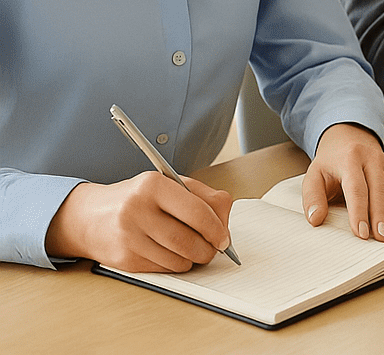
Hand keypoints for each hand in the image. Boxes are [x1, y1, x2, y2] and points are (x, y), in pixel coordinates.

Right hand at [44, 171, 233, 271]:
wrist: (88, 217)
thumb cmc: (136, 199)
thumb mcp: (168, 184)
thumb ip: (202, 196)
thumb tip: (224, 222)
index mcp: (153, 185)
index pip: (197, 211)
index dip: (217, 228)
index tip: (224, 238)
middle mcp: (137, 210)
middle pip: (189, 240)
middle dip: (208, 249)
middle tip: (213, 248)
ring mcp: (128, 237)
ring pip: (178, 259)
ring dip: (193, 259)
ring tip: (192, 250)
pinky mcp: (123, 260)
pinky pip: (164, 269)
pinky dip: (175, 265)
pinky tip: (171, 254)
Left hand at [302, 123, 383, 240]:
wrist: (348, 141)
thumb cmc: (331, 165)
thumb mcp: (314, 176)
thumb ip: (312, 198)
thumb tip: (315, 219)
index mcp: (350, 159)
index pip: (356, 188)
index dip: (359, 212)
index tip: (361, 233)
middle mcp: (372, 158)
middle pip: (379, 190)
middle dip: (382, 216)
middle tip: (383, 237)